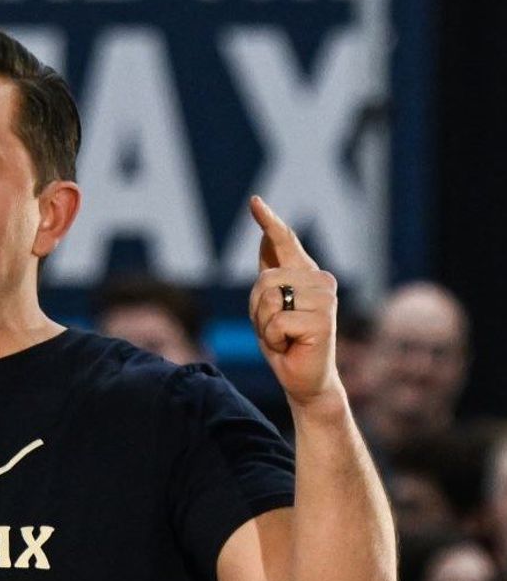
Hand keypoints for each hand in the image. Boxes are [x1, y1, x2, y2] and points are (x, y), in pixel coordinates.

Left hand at [247, 196, 342, 407]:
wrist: (305, 378)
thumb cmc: (287, 341)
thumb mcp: (270, 306)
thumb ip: (271, 275)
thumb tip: (265, 239)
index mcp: (306, 275)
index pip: (285, 242)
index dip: (268, 221)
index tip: (255, 202)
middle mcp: (321, 281)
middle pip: (263, 279)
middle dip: (258, 309)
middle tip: (276, 328)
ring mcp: (324, 300)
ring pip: (267, 299)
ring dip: (265, 326)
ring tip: (285, 337)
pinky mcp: (322, 321)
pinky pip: (275, 323)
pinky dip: (274, 340)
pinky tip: (291, 346)